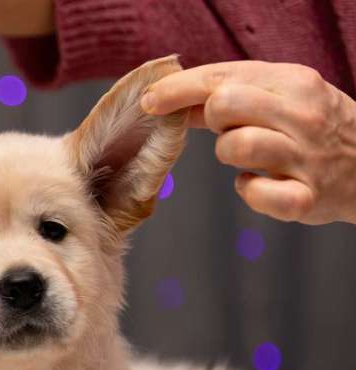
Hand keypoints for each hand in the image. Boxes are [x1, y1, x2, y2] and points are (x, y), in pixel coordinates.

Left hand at [142, 61, 355, 224]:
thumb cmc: (314, 130)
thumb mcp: (283, 97)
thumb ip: (233, 94)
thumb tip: (172, 99)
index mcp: (293, 82)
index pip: (221, 77)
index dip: (177, 89)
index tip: (149, 100)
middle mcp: (302, 115)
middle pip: (224, 104)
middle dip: (210, 118)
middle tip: (225, 128)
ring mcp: (306, 157)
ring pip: (235, 146)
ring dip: (230, 154)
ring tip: (249, 157)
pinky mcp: (306, 198)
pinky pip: (256, 194)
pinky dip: (251, 192)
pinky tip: (261, 185)